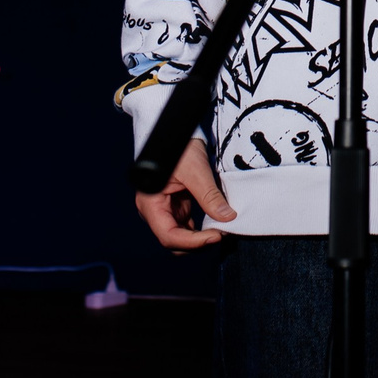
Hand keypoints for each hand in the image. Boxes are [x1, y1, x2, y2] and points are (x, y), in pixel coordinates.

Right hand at [132, 136, 233, 250]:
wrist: (175, 134)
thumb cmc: (178, 147)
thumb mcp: (196, 171)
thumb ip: (210, 196)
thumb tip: (227, 217)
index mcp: (150, 204)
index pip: (169, 236)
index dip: (193, 242)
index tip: (216, 236)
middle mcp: (153, 212)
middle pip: (174, 242)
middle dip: (198, 243)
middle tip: (222, 232)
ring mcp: (164, 211)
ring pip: (181, 237)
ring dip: (200, 238)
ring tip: (221, 228)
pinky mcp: (175, 208)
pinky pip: (186, 228)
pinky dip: (200, 230)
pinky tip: (215, 223)